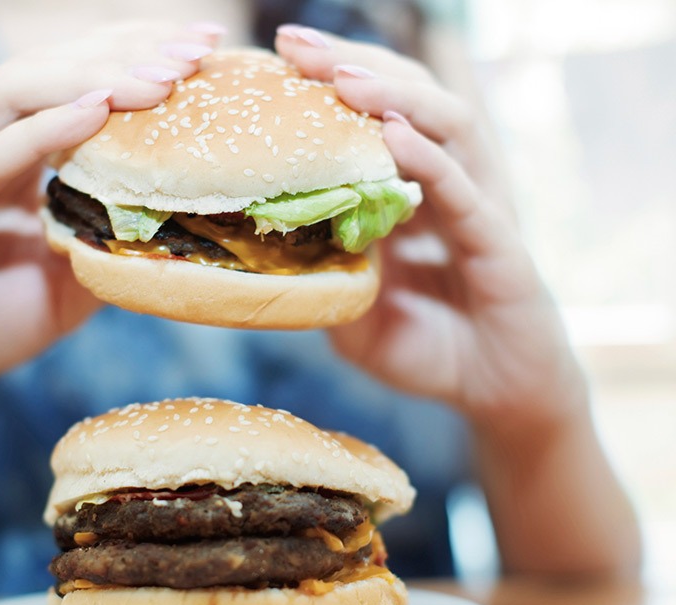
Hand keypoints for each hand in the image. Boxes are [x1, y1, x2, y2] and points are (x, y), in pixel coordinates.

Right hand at [0, 23, 219, 404]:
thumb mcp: (65, 283)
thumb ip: (106, 245)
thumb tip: (176, 226)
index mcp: (5, 144)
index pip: (76, 78)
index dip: (137, 53)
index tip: (207, 44)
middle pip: (53, 68)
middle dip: (128, 51)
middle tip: (198, 47)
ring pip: (16, 93)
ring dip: (92, 78)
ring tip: (159, 77)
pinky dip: (39, 131)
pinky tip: (94, 110)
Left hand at [276, 26, 586, 429]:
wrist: (495, 395)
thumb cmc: (426, 349)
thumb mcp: (355, 313)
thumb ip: (326, 274)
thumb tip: (267, 243)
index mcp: (409, 192)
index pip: (370, 118)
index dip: (326, 85)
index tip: (273, 58)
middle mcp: (448, 184)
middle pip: (406, 101)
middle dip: (351, 66)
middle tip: (294, 44)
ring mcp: (479, 207)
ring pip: (446, 127)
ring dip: (394, 96)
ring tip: (342, 77)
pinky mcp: (502, 245)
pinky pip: (467, 194)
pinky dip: (431, 162)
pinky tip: (397, 135)